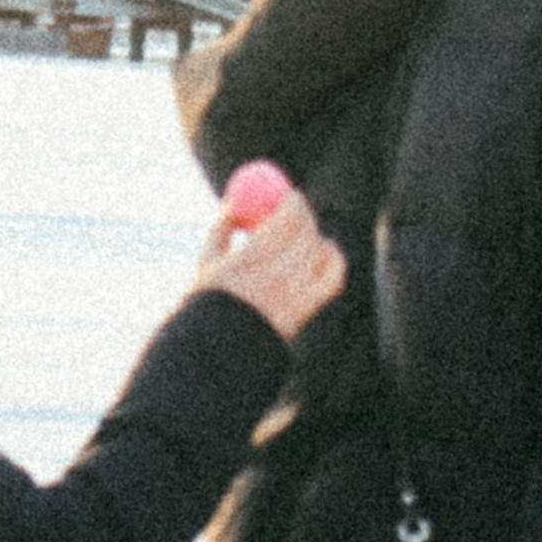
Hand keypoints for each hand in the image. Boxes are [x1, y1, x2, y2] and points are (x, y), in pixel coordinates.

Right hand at [194, 187, 346, 341]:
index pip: (285, 219)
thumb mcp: (207, 261)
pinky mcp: (308, 307)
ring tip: (306, 234)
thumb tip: (234, 202)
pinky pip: (333, 276)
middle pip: (305, 232)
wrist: (223, 347)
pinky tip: (328, 250)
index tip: (292, 195)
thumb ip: (221, 228)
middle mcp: (276, 274)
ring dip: (314, 236)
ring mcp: (295, 292)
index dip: (293, 203)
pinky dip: (334, 259)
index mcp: (249, 259)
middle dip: (305, 215)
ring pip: (318, 251)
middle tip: (301, 209)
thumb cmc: (210, 302)